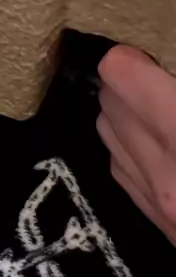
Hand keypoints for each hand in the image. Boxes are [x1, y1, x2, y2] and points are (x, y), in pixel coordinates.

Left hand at [98, 45, 175, 243]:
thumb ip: (174, 87)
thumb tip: (160, 66)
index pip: (117, 72)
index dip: (131, 56)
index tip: (148, 56)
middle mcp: (162, 171)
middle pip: (108, 99)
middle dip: (129, 82)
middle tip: (157, 79)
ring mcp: (156, 201)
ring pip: (106, 132)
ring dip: (126, 113)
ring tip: (159, 109)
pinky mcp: (156, 221)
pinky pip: (119, 166)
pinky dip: (132, 147)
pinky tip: (163, 144)